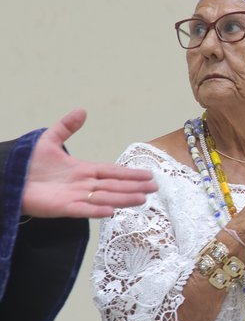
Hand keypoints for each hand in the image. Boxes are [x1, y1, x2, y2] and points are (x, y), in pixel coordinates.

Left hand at [21, 109, 156, 217]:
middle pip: (113, 186)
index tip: (148, 174)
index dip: (129, 174)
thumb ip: (66, 127)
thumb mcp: (48, 140)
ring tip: (142, 199)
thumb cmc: (27, 164)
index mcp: (83, 170)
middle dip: (134, 187)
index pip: (111, 172)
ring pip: (104, 198)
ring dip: (123, 199)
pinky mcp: (62, 208)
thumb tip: (82, 110)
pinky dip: (96, 210)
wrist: (9, 180)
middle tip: (154, 189)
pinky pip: (82, 210)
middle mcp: (83, 185)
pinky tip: (111, 210)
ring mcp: (75, 197)